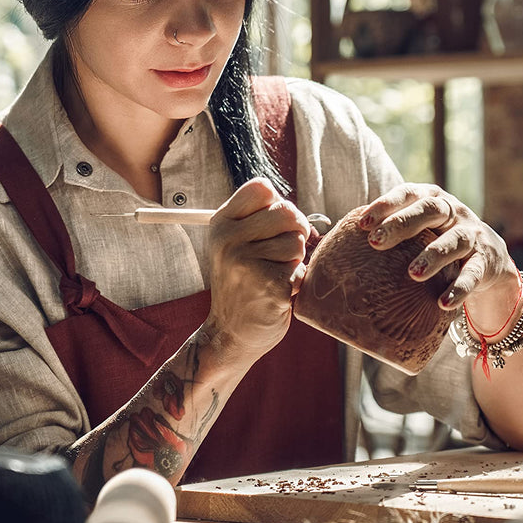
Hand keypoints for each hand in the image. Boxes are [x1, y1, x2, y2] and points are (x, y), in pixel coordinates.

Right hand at [205, 178, 310, 361]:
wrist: (230, 334)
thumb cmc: (242, 284)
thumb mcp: (235, 245)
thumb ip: (258, 221)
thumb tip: (297, 210)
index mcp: (222, 224)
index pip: (261, 188)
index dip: (277, 204)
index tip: (274, 226)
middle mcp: (229, 239)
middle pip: (287, 211)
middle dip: (294, 232)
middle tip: (281, 255)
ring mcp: (246, 262)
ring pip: (296, 241)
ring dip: (294, 260)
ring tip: (273, 276)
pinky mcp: (268, 285)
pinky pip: (300, 269)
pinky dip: (295, 282)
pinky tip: (277, 293)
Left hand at [359, 184, 518, 315]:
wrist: (488, 260)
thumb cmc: (437, 242)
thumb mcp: (419, 232)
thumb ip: (388, 231)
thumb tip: (329, 245)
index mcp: (432, 199)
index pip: (408, 193)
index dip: (386, 204)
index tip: (362, 223)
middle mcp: (454, 212)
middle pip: (430, 210)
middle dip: (402, 223)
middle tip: (376, 241)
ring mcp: (472, 235)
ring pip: (454, 241)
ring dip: (433, 256)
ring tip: (412, 274)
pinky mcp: (485, 261)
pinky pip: (473, 274)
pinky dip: (460, 288)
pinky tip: (443, 303)